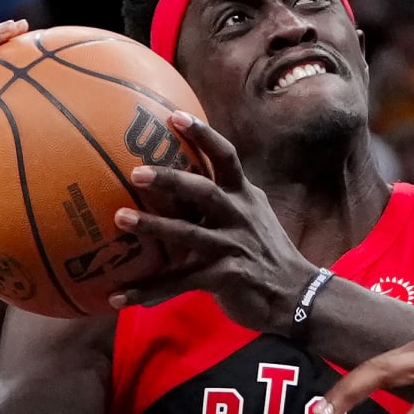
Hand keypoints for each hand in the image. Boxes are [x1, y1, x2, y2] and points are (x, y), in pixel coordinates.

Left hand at [109, 113, 315, 330]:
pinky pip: (179, 283)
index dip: (202, 135)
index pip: (226, 157)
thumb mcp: (254, 216)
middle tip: (137, 172)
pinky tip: (117, 297)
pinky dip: (146, 291)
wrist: (296, 294)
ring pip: (188, 234)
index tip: (173, 115)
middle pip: (204, 190)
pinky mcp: (225, 276)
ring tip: (121, 218)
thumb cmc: (266, 253)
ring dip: (153, 226)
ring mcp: (232, 246)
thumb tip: (187, 181)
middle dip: (171, 179)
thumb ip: (227, 199)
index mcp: (245, 197)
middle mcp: (239, 216)